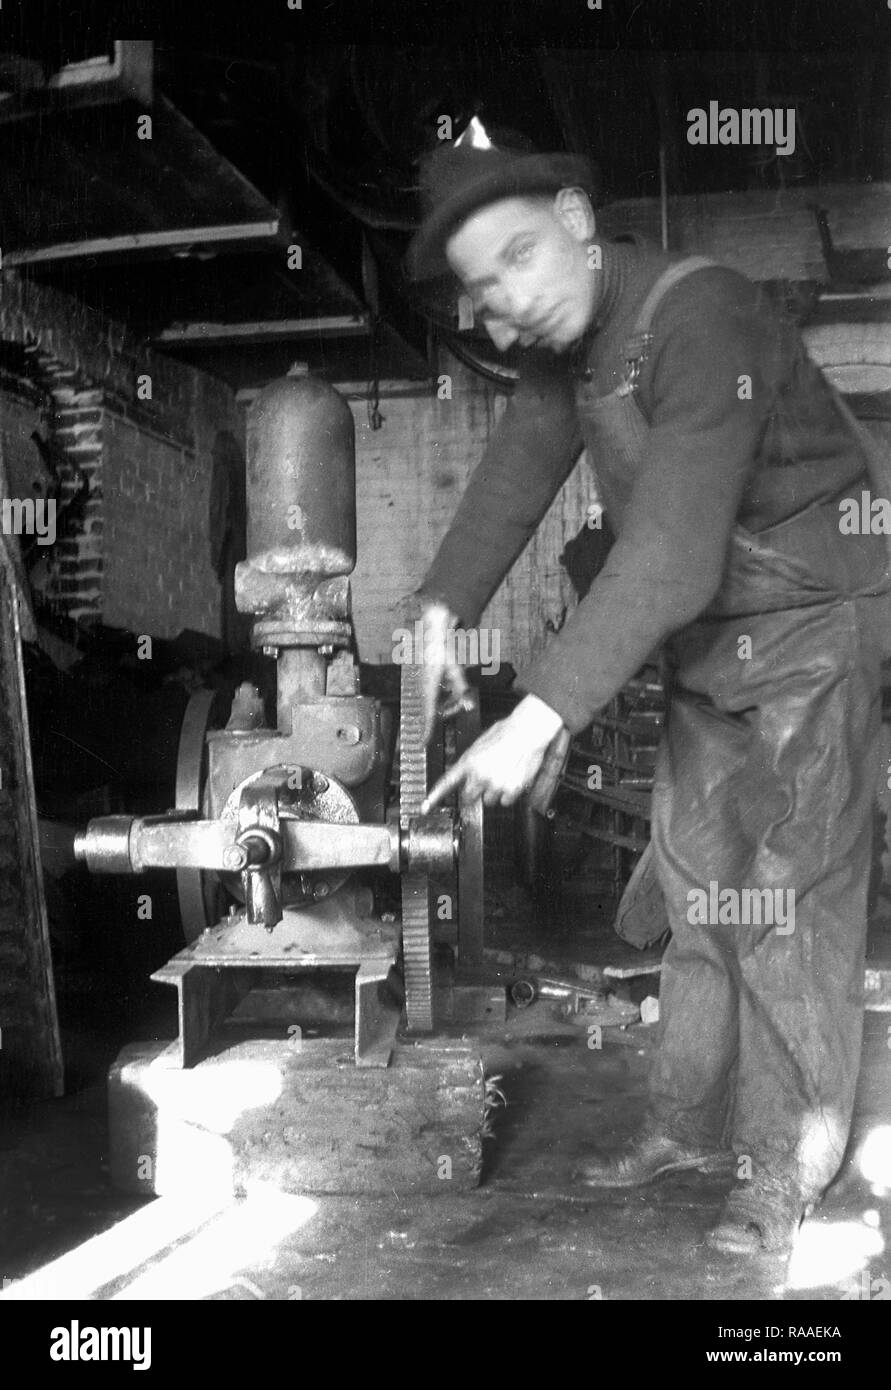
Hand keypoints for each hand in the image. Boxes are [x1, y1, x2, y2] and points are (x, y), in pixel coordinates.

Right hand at [416, 601, 465, 743]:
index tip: (423, 744)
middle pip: (435, 708)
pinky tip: (451, 682)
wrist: (434, 628)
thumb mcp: (457, 669)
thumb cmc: (444, 647)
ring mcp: (423, 681)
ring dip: (448, 700)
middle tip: (465, 703)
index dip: (427, 730)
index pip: (428, 714)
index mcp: (429, 686)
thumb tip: (469, 705)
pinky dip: (445, 692)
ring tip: (461, 690)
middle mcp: (423, 685)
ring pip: (436, 700)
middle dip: (449, 709)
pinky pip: (435, 691)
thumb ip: (461, 688)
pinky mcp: (425, 677)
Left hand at [422, 695, 564, 810]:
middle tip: (486, 780)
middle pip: (469, 796)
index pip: (447, 782)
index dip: (435, 796)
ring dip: (494, 792)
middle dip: (476, 790)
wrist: (528, 731)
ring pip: (489, 800)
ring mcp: (494, 784)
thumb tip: (468, 768)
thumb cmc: (507, 731)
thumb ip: (472, 759)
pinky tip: (512, 780)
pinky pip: (505, 801)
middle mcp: (479, 775)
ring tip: (503, 775)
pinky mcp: (511, 790)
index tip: (426, 806)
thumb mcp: (481, 742)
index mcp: (469, 761)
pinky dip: (509, 794)